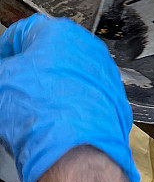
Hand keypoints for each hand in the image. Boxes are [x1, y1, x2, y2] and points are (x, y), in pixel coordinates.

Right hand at [0, 14, 138, 181]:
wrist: (75, 149)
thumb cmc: (41, 112)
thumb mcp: (2, 82)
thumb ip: (5, 69)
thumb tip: (8, 73)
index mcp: (58, 32)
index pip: (22, 32)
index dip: (7, 50)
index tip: (3, 63)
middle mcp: (87, 47)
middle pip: (50, 52)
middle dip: (31, 68)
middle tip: (16, 87)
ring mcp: (104, 71)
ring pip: (69, 74)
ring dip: (52, 85)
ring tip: (36, 106)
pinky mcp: (114, 96)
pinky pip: (85, 93)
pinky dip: (72, 101)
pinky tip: (57, 116)